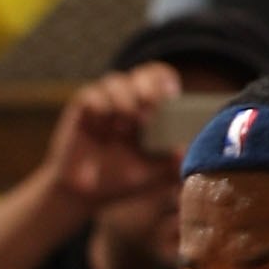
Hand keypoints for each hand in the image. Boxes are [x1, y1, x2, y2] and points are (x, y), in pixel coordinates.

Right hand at [39, 64, 181, 217]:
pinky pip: (92, 96)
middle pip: (143, 73)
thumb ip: (170, 163)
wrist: (83, 195)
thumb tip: (187, 150)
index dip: (165, 83)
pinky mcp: (82, 108)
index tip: (168, 98)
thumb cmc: (118, 181)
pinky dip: (100, 108)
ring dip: (123, 101)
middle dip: (147, 88)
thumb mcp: (150, 174)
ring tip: (123, 128)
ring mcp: (104, 101)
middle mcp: (128, 99)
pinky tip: (101, 129)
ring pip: (117, 81)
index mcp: (149, 108)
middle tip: (148, 111)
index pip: (161, 79)